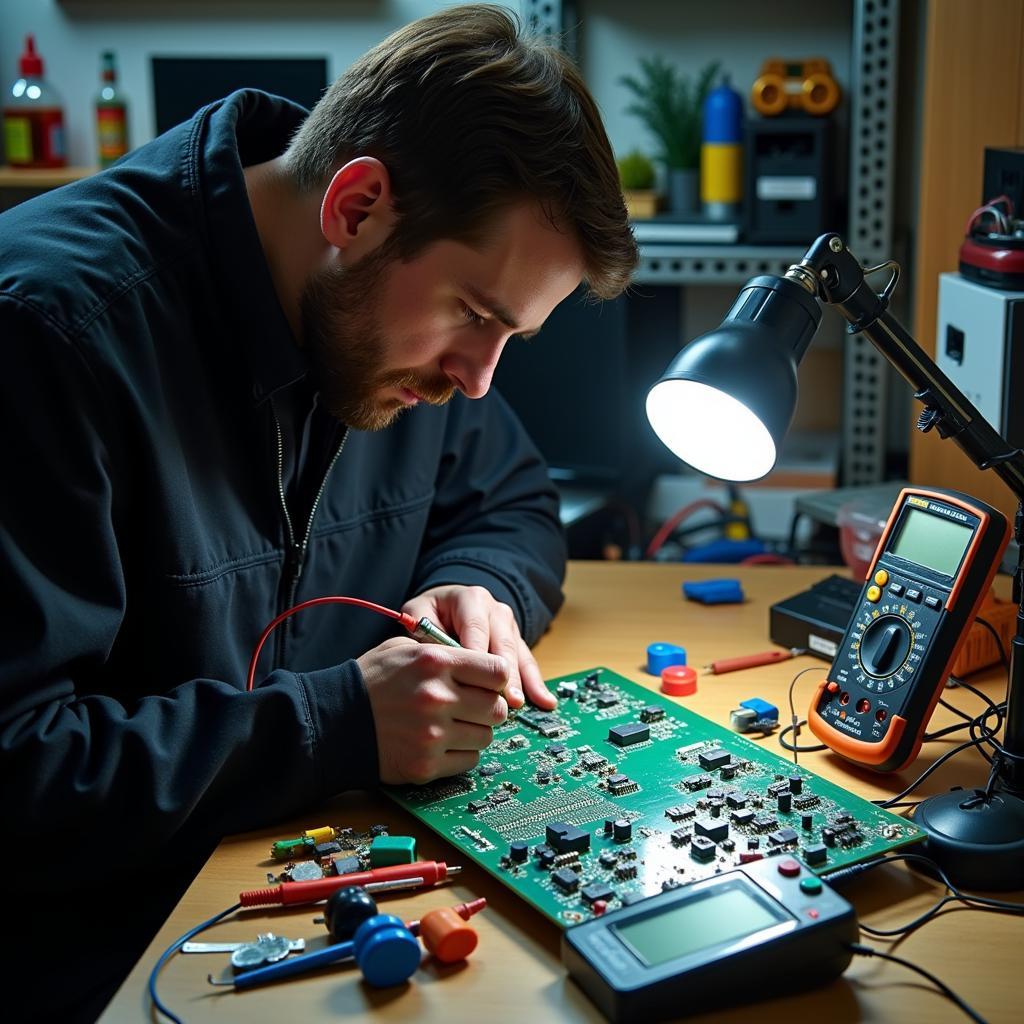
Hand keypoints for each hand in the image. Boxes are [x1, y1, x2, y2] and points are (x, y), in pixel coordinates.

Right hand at [358, 637, 510, 783]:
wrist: (332, 721)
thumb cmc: (370, 681)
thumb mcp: (405, 648)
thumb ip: (445, 652)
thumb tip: (483, 664)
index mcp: (435, 662)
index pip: (498, 671)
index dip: (497, 677)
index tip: (489, 682)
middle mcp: (437, 697)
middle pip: (498, 708)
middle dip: (489, 707)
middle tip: (473, 706)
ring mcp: (432, 734)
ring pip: (486, 736)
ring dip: (475, 731)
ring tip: (453, 724)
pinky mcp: (426, 764)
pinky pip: (469, 761)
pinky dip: (461, 753)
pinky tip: (442, 742)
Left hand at [402, 585, 555, 710]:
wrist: (449, 605)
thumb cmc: (431, 613)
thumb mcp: (418, 613)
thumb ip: (421, 630)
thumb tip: (429, 656)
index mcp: (471, 599)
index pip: (476, 627)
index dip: (477, 654)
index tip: (473, 680)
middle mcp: (496, 611)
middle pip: (502, 643)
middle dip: (502, 673)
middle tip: (501, 698)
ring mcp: (510, 627)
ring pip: (518, 655)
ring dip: (520, 682)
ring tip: (518, 704)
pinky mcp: (518, 644)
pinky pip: (528, 664)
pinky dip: (536, 685)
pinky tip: (545, 702)